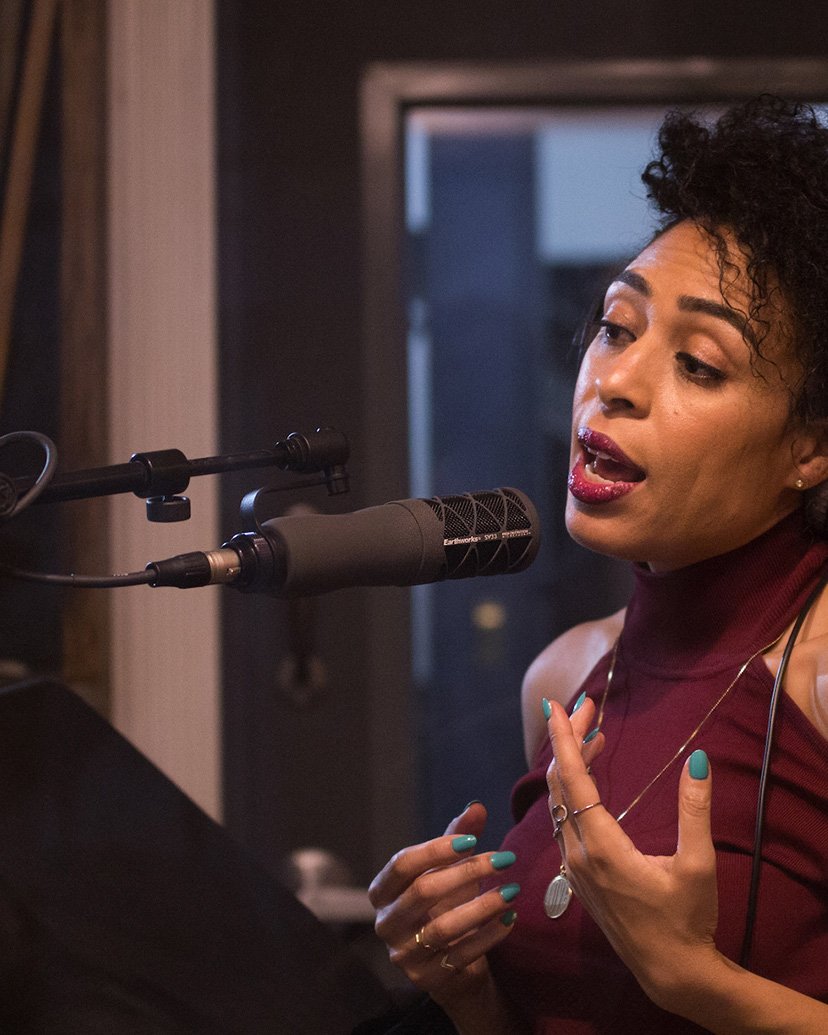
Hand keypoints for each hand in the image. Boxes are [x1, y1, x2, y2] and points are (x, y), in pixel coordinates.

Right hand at [368, 802, 519, 1009]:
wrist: (452, 968)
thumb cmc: (445, 906)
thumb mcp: (448, 871)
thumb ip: (457, 838)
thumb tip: (477, 807)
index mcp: (382, 893)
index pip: (403, 864)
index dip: (436, 849)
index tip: (473, 840)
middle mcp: (386, 924)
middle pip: (423, 891)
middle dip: (467, 872)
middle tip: (504, 859)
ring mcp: (405, 955)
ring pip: (444, 926)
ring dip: (483, 906)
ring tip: (513, 890)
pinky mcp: (429, 980)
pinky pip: (463, 954)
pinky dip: (490, 935)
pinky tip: (510, 918)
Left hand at [544, 698, 720, 1011]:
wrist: (672, 974)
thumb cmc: (687, 920)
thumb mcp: (697, 865)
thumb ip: (694, 811)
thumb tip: (698, 760)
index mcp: (603, 848)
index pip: (573, 780)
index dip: (564, 739)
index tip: (555, 706)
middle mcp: (579, 854)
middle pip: (561, 784)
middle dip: (569, 740)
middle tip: (586, 706)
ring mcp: (575, 867)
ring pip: (560, 803)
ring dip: (571, 765)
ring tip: (591, 732)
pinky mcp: (579, 876)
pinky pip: (564, 821)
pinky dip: (572, 791)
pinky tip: (587, 778)